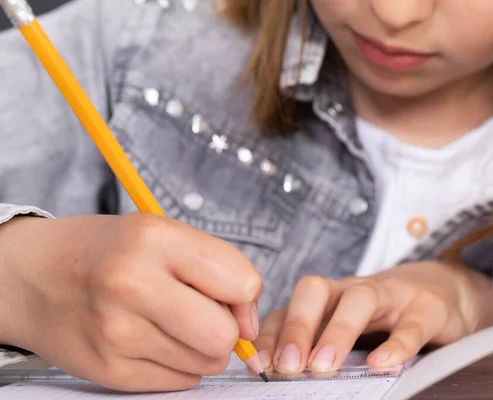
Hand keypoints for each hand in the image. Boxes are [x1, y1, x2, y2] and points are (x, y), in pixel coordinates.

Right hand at [0, 213, 261, 391]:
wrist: (33, 276)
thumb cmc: (108, 251)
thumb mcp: (161, 233)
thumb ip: (215, 266)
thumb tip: (250, 324)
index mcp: (153, 240)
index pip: (241, 282)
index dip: (245, 293)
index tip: (231, 293)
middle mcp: (132, 285)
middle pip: (223, 335)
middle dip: (227, 329)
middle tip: (206, 314)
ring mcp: (117, 333)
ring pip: (206, 363)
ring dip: (201, 348)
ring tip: (172, 323)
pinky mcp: (109, 371)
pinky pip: (179, 382)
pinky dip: (177, 364)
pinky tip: (153, 340)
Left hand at [255, 261, 492, 373]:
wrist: (443, 291)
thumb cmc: (384, 315)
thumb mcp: (346, 326)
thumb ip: (317, 345)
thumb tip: (276, 374)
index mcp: (330, 297)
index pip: (290, 306)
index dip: (272, 334)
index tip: (259, 364)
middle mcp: (353, 290)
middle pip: (315, 290)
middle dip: (296, 326)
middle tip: (287, 367)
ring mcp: (391, 295)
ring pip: (359, 299)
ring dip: (337, 332)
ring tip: (323, 367)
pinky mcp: (427, 308)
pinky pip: (410, 324)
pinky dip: (395, 345)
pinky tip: (381, 366)